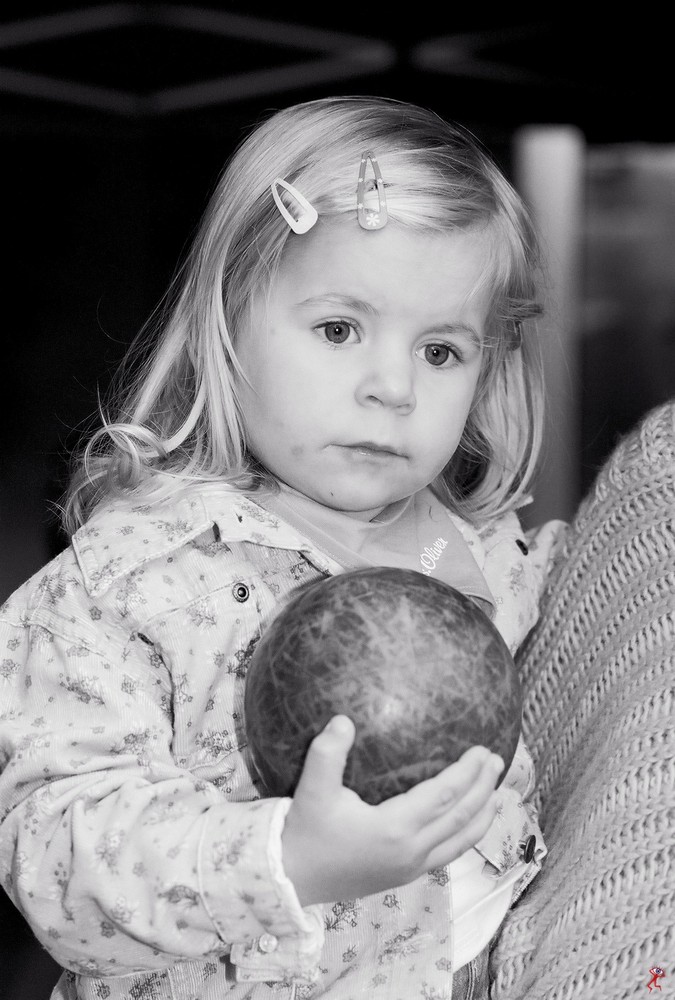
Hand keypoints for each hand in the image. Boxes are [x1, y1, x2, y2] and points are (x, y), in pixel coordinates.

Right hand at [281, 715, 503, 905]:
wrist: (294, 878)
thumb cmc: (305, 831)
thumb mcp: (311, 789)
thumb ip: (327, 753)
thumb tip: (344, 719)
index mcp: (395, 828)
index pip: (445, 795)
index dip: (468, 772)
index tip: (482, 748)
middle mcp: (411, 851)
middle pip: (462, 816)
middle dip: (484, 787)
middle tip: (498, 759)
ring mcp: (411, 867)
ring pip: (462, 840)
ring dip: (484, 813)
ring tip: (497, 790)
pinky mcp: (406, 875)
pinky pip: (449, 852)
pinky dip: (468, 833)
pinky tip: (468, 819)